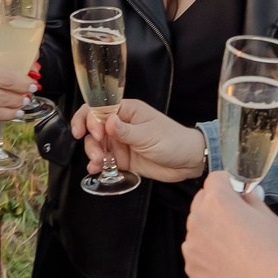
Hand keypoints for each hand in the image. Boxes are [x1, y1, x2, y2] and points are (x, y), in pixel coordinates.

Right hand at [70, 98, 208, 181]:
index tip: (95, 133)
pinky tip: (96, 169)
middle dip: (90, 141)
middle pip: (93, 128)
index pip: (99, 108)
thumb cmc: (174, 141)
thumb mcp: (148, 135)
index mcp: (127, 111)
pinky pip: (103, 160)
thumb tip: (107, 121)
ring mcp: (120, 142)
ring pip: (96, 145)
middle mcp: (120, 125)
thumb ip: (125, 130)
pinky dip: (97, 165)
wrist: (187, 162)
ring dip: (93, 154)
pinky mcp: (122, 158)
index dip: (90, 119)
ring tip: (99, 163)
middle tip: (98, 153)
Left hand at [181, 172, 277, 277]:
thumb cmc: (277, 256)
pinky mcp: (192, 268)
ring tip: (237, 245)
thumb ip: (251, 201)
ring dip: (212, 228)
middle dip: (218, 204)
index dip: (229, 184)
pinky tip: (230, 262)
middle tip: (241, 219)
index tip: (238, 193)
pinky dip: (209, 252)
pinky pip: (197, 250)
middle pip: (202, 201)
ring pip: (198, 227)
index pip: (215, 179)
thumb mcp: (270, 218)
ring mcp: (192, 246)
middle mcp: (199, 220)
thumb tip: (245, 195)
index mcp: (218, 202)